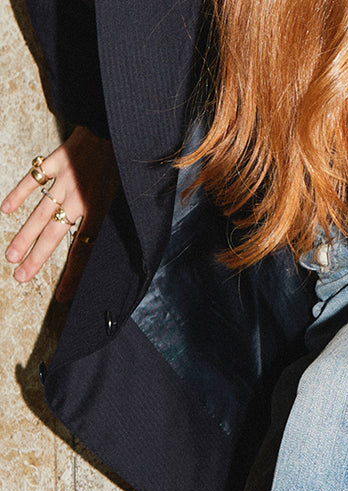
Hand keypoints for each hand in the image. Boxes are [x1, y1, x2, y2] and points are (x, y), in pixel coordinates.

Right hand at [3, 127, 118, 301]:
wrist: (119, 126)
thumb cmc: (125, 163)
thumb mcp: (126, 196)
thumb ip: (111, 218)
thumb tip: (107, 245)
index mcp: (99, 210)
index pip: (84, 251)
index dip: (72, 276)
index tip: (62, 297)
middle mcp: (80, 198)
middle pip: (53, 236)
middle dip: (36, 260)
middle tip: (20, 278)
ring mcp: (66, 179)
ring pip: (40, 213)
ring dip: (23, 236)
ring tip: (10, 256)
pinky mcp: (57, 160)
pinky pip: (34, 180)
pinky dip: (18, 194)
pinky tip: (5, 211)